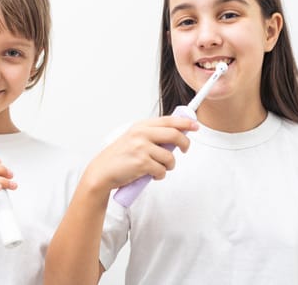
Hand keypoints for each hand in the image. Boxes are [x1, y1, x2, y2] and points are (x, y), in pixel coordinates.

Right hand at [83, 116, 197, 193]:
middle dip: (185, 144)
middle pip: (174, 135)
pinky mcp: (142, 163)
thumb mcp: (133, 138)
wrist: (102, 171)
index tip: (195, 126)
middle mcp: (141, 134)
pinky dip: (160, 175)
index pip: (168, 120)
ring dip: (169, 166)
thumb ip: (151, 135)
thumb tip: (175, 135)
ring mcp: (141, 148)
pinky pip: (162, 171)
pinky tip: (150, 175)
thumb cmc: (119, 157)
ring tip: (158, 168)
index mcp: (140, 126)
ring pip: (170, 157)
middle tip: (185, 150)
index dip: (185, 123)